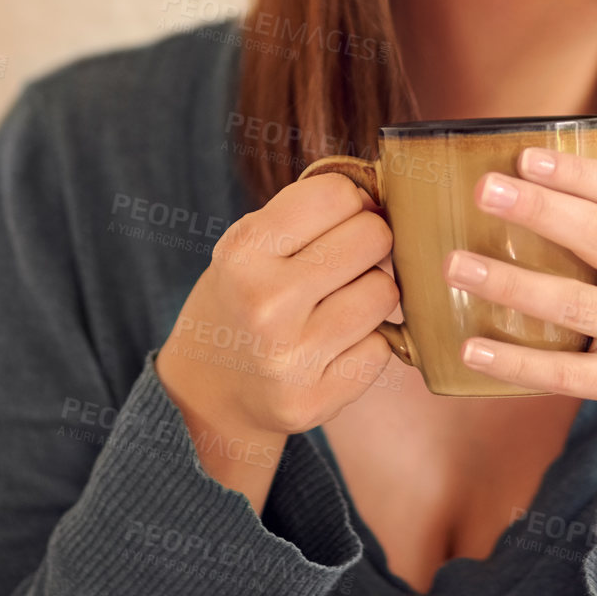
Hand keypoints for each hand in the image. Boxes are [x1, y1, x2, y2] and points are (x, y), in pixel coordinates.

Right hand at [154, 174, 400, 512]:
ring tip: (336, 306)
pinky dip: (367, 344)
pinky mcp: (313, 401)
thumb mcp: (251, 243)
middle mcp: (264, 304)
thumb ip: (310, 211)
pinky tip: (333, 349)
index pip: (338, 194)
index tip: (340, 221)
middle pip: (373, 236)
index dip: (351, 202)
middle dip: (368, 245)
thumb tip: (388, 197)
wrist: (209, 391)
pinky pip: (382, 348)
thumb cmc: (246, 297)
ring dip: (370, 294)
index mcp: (243, 252)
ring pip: (384, 292)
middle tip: (342, 265)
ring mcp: (290, 357)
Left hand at [442, 148, 596, 568]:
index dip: (578, 172)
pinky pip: (566, 372)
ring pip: (575, 302)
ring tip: (457, 266)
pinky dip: (516, 361)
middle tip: (484, 190)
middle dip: (539, 209)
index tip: (527, 156)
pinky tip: (472, 348)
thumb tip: (529, 196)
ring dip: (511, 283)